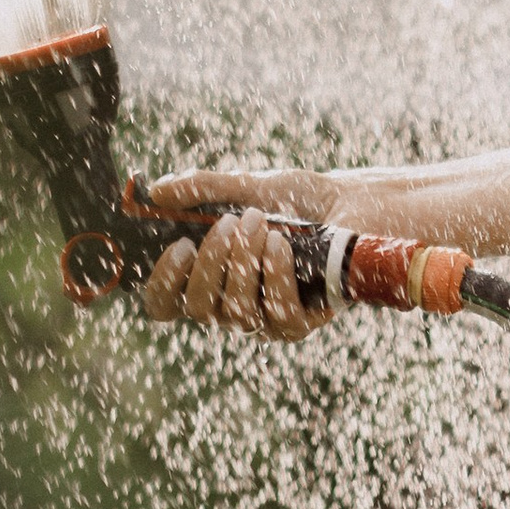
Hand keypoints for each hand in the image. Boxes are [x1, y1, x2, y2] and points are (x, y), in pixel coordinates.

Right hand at [140, 168, 339, 342]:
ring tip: (260, 222)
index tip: (179, 246)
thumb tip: (157, 190)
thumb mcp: (247, 186)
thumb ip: (203, 188)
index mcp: (208, 278)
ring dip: (244, 261)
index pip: (164, 304)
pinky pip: (277, 315)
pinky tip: (280, 244)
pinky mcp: (300, 322)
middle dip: (210, 263)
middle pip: (197, 309)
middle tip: (228, 223)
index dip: (162, 284)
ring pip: (235, 312)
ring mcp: (264, 319)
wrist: (352, 203)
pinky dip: (275, 276)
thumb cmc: (295, 200)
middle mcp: (230, 306)